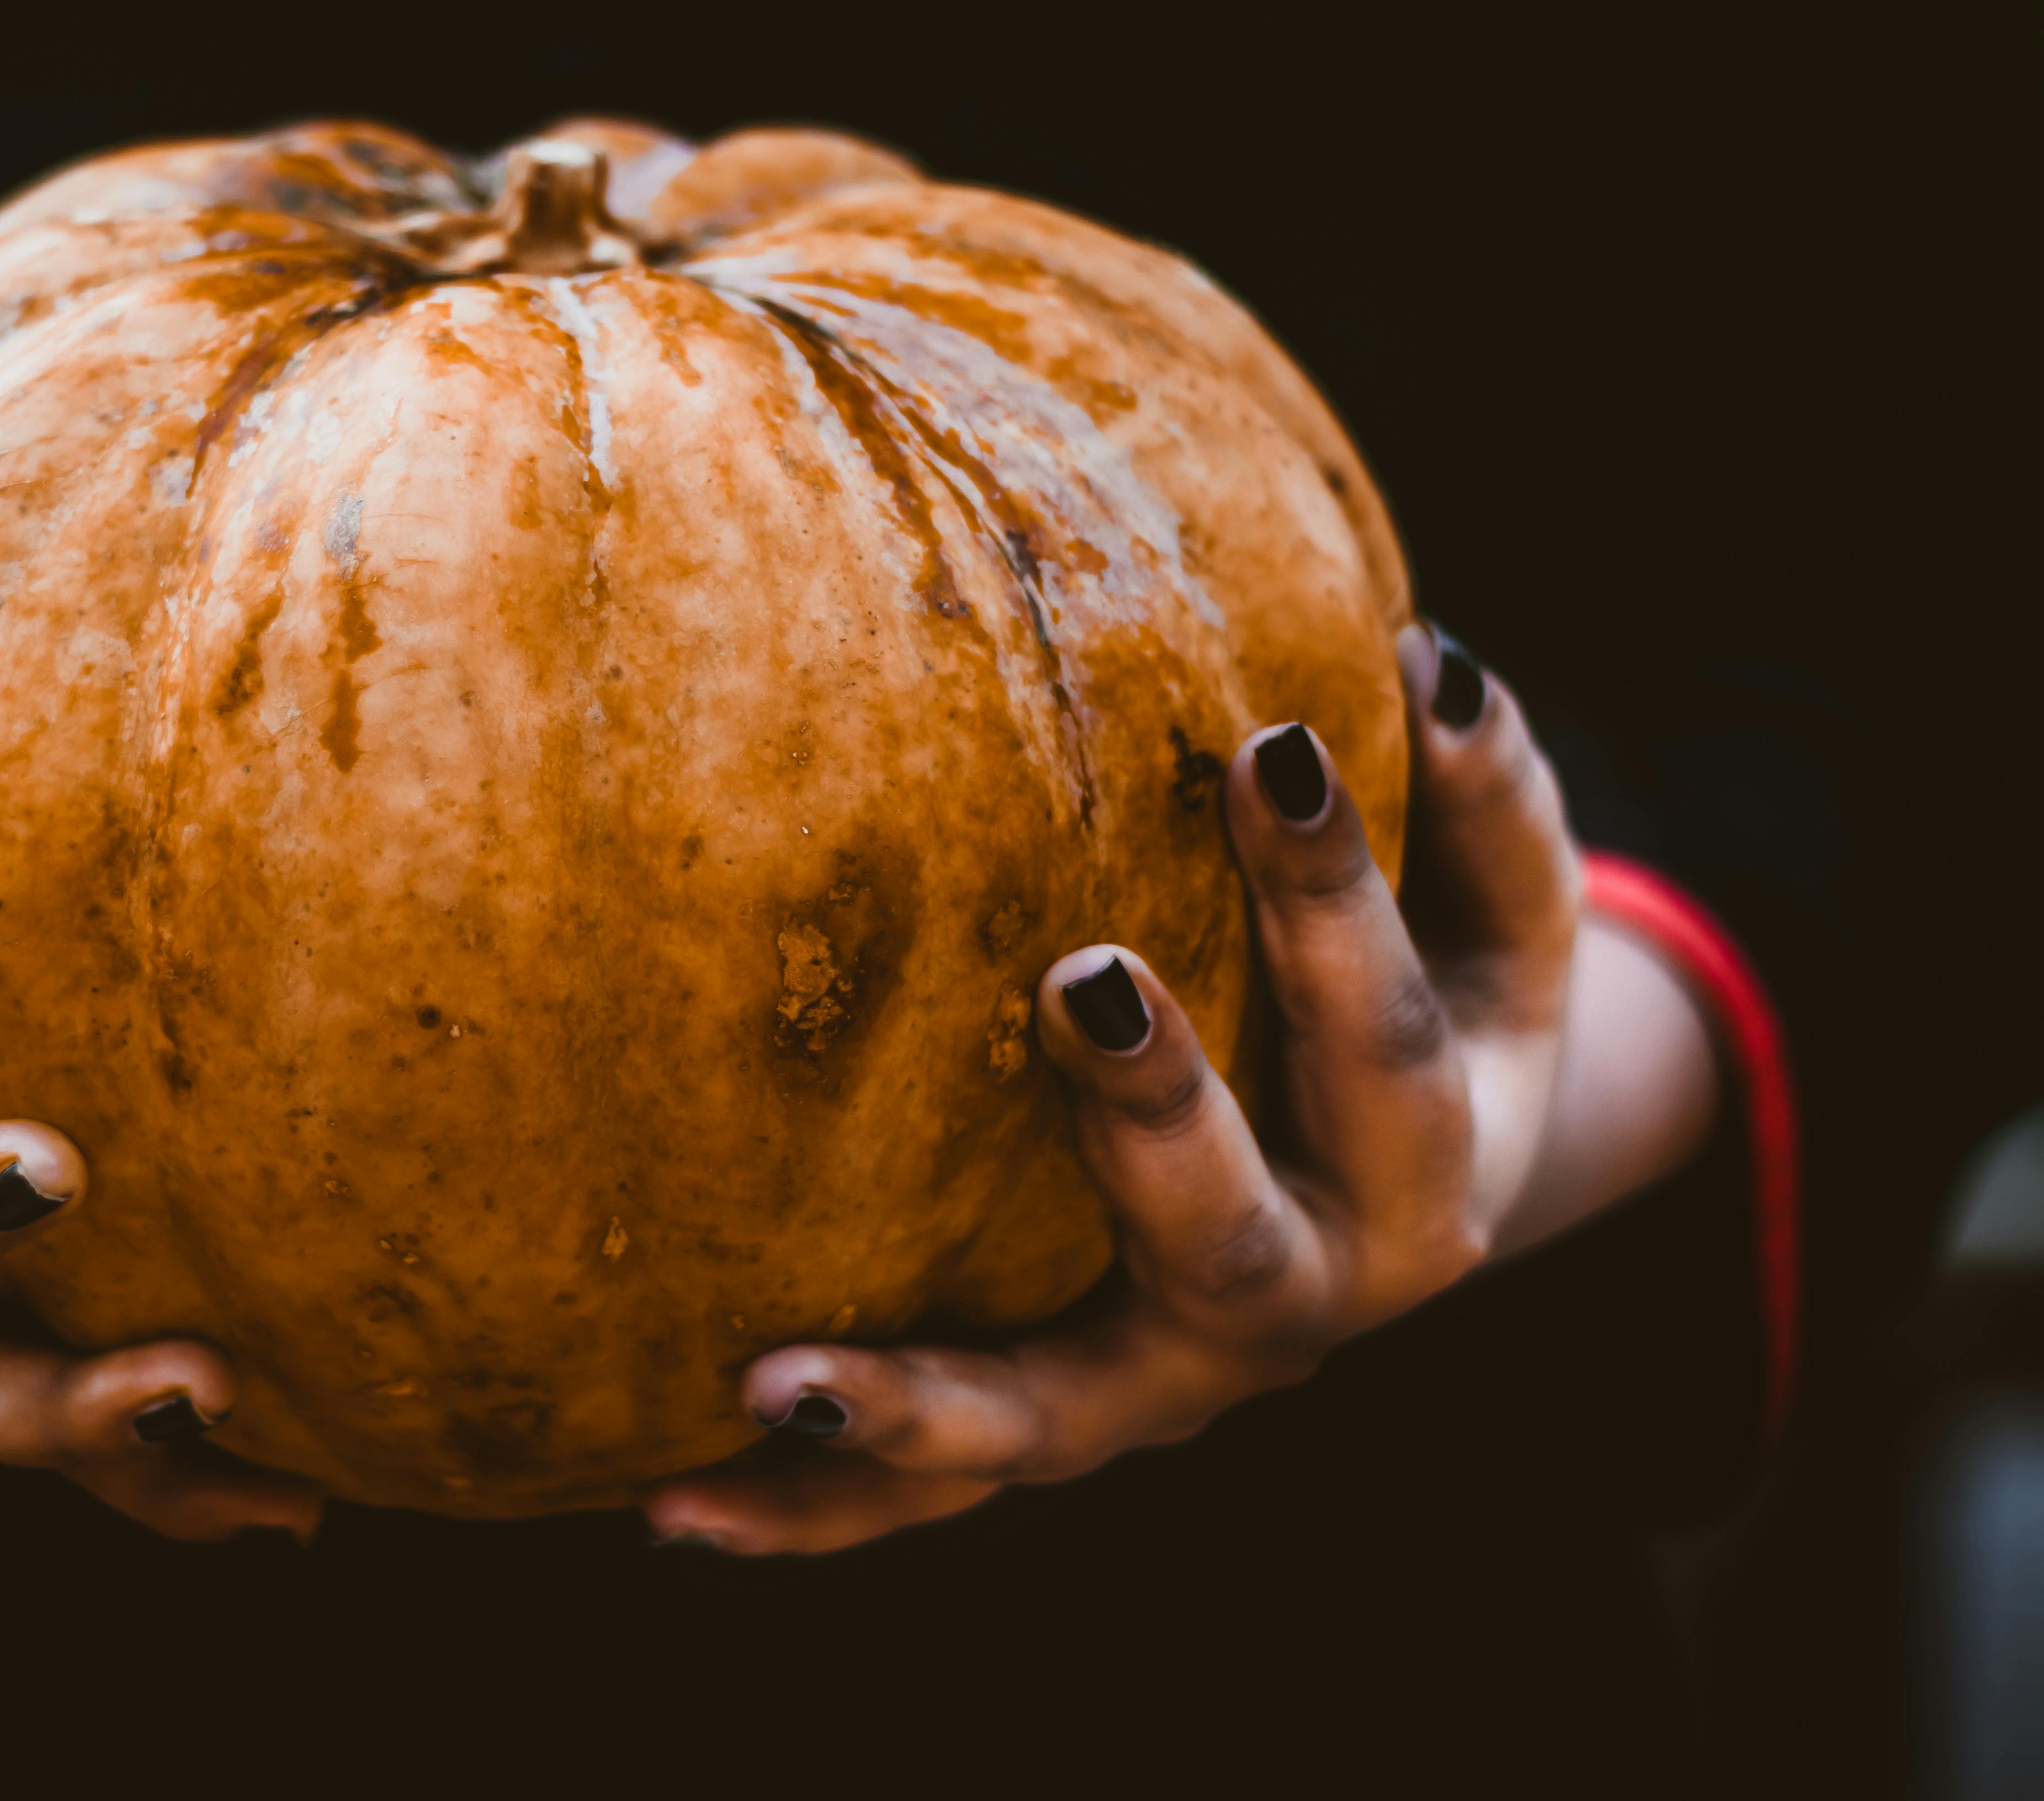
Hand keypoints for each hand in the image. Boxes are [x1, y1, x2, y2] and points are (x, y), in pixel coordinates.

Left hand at [646, 628, 1688, 1554]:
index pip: (1390, 1033)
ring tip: (775, 1379)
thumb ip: (1476, 796)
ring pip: (1043, 1418)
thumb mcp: (1489, 919)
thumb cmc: (1429, 1001)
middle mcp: (1306, 1300)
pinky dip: (808, 1508)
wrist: (1406, 1188)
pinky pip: (927, 1491)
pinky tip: (665, 1506)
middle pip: (1235, 1242)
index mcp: (1423, 1167)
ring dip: (917, 1401)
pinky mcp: (1057, 1425)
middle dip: (1164, 1115)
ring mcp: (1163, 1387)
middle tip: (1083, 979)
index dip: (1338, 897)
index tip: (1269, 743)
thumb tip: (1424, 648)